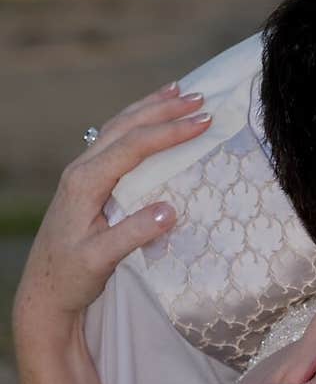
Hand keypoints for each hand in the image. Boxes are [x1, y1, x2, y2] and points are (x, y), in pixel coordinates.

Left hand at [13, 85, 210, 344]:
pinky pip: (115, 142)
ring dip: (150, 109)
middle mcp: (81, 170)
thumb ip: (133, 234)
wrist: (44, 290)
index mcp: (85, 182)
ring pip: (118, 128)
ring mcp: (83, 174)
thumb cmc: (71, 276)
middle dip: (164, 110)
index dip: (169, 132)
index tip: (203, 122)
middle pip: (126, 127)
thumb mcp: (101, 260)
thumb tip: (170, 210)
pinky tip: (150, 121)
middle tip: (200, 99)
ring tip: (178, 93)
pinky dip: (138, 125)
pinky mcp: (88, 182)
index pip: (133, 146)